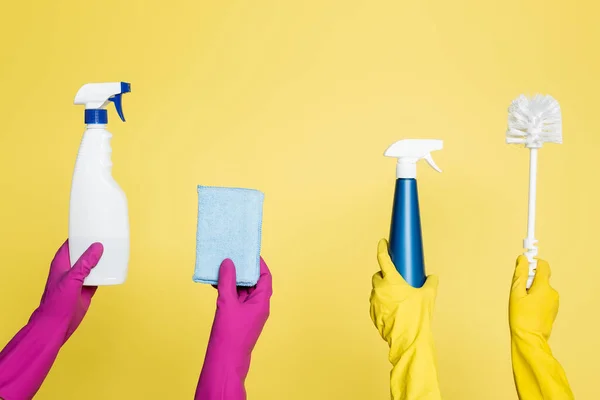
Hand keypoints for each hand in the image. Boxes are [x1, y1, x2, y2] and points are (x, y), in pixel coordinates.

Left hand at [0, 240, 102, 399]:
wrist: (57, 324)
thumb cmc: (57, 302)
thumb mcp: (72, 279)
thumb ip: (85, 263)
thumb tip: (97, 246)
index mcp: (62, 262)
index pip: (71, 243)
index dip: (81, 235)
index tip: (93, 227)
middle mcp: (70, 269)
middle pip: (84, 252)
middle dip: (95, 246)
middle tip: (108, 237)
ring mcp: (79, 279)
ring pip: (93, 264)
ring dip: (102, 259)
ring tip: (114, 249)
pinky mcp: (87, 289)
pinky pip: (98, 276)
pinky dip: (106, 272)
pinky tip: (114, 267)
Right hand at [196, 258, 272, 399]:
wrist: (224, 362)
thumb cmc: (229, 335)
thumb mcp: (227, 304)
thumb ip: (227, 282)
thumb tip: (228, 262)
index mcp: (262, 302)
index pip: (265, 277)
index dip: (258, 263)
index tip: (248, 252)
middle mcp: (258, 307)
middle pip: (254, 282)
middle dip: (242, 269)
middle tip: (232, 256)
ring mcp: (247, 313)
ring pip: (242, 291)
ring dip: (232, 279)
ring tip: (221, 266)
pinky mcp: (237, 319)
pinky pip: (234, 299)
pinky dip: (227, 290)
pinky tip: (215, 283)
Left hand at [370, 239, 437, 349]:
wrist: (408, 339)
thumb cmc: (418, 316)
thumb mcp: (428, 297)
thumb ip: (431, 283)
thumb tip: (432, 277)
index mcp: (391, 281)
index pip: (383, 258)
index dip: (382, 248)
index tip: (382, 242)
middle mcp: (379, 289)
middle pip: (377, 275)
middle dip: (384, 274)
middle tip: (395, 278)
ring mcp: (374, 302)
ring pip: (376, 290)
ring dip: (383, 289)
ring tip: (396, 296)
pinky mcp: (373, 314)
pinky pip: (375, 303)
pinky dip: (382, 302)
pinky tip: (392, 308)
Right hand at [509, 256, 573, 398]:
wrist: (530, 339)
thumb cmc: (521, 318)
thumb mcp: (515, 293)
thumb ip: (519, 274)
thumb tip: (522, 259)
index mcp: (543, 286)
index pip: (542, 265)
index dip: (532, 261)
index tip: (524, 259)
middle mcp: (552, 292)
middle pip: (539, 277)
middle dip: (528, 280)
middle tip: (517, 291)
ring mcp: (554, 302)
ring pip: (540, 288)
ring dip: (531, 291)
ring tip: (521, 303)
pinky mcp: (552, 310)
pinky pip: (543, 298)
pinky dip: (534, 299)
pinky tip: (526, 309)